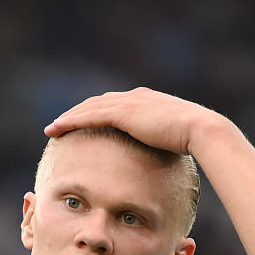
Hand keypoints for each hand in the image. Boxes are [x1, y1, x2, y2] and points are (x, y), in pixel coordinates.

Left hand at [44, 87, 226, 157]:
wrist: (201, 129)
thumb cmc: (195, 140)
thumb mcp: (176, 139)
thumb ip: (165, 142)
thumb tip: (165, 157)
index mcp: (148, 101)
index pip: (115, 104)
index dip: (97, 112)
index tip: (85, 122)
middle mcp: (136, 97)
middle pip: (98, 103)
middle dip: (78, 112)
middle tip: (61, 125)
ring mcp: (129, 103)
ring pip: (89, 108)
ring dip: (69, 117)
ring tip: (53, 128)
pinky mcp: (123, 113)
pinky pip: (89, 116)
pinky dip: (71, 121)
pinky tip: (57, 129)